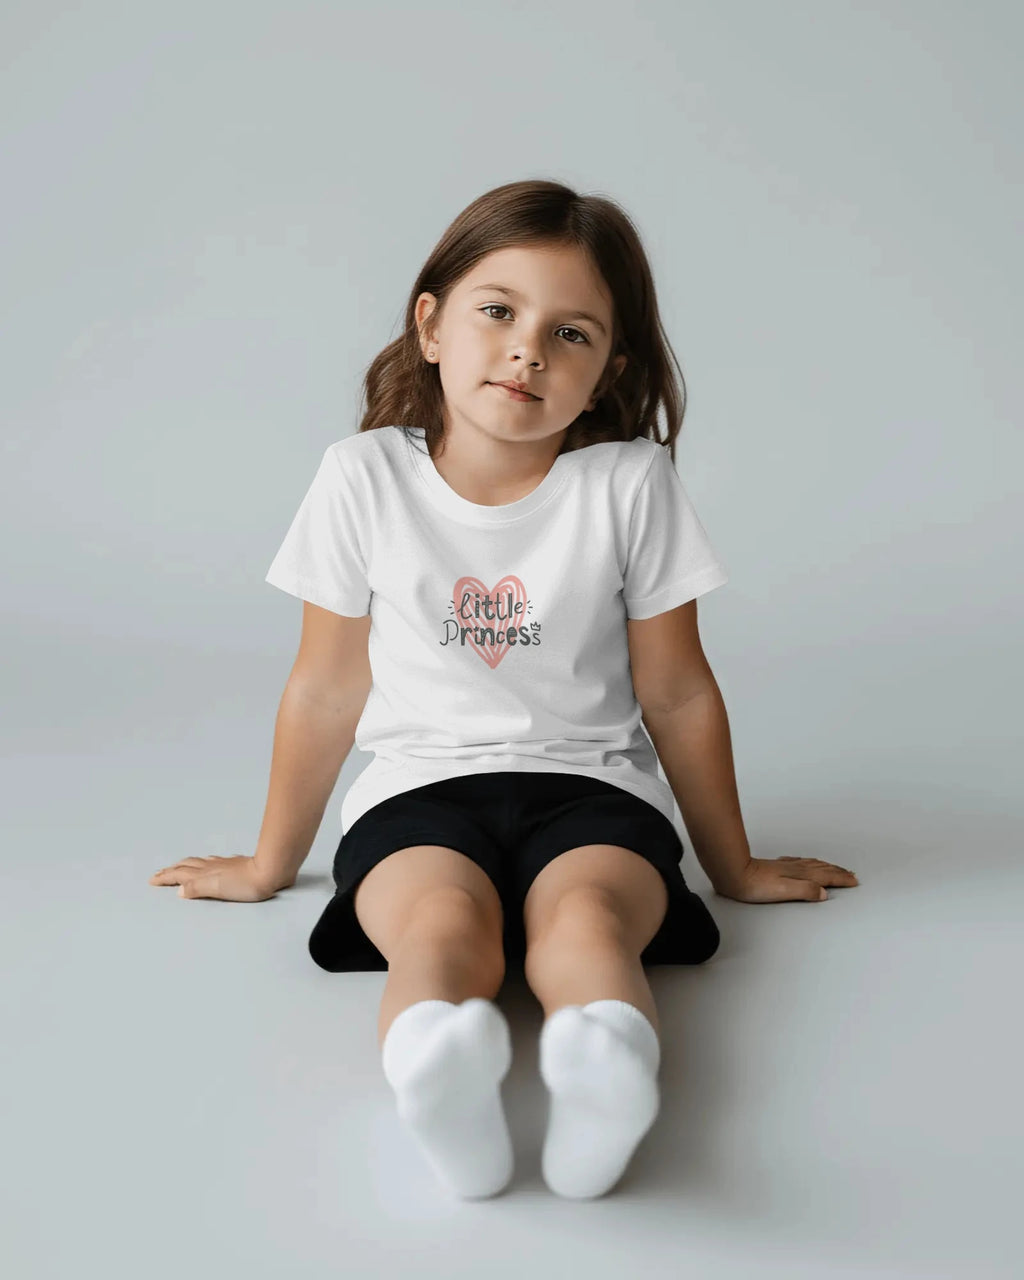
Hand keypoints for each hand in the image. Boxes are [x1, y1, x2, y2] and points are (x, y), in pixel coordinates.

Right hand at [148, 854, 287, 901]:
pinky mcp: (236, 865)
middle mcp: (211, 867)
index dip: (165, 878)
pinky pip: (213, 862)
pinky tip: (210, 863)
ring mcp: (224, 864)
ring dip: (185, 865)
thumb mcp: (217, 888)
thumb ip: (197, 888)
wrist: (270, 870)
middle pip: (186, 866)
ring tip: (179, 866)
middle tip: (160, 873)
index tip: (152, 880)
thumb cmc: (246, 884)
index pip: (179, 875)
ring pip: (198, 862)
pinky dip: (204, 863)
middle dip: (171, 870)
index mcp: (204, 874)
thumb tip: (179, 891)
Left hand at [714, 855, 858, 903]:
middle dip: (838, 872)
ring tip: (835, 868)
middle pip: (822, 869)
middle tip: (851, 874)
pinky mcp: (776, 866)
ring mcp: (786, 866)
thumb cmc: (754, 885)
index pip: (826, 877)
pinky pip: (800, 862)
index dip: (841, 879)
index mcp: (800, 875)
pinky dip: (809, 863)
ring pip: (812, 864)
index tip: (854, 881)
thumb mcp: (783, 891)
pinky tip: (805, 863)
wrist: (733, 872)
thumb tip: (823, 893)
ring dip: (826, 866)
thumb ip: (804, 891)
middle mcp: (795, 868)